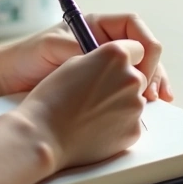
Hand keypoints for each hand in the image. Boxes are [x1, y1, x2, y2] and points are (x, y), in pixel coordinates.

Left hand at [0, 13, 172, 101]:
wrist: (10, 78)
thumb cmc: (28, 56)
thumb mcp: (53, 47)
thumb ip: (81, 49)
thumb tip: (110, 56)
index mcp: (98, 26)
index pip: (134, 28)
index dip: (144, 46)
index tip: (140, 67)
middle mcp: (107, 44)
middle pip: (145, 51)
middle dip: (154, 69)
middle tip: (152, 91)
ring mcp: (107, 66)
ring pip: (141, 71)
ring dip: (153, 84)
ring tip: (156, 100)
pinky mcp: (104, 87)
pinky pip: (129, 89)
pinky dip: (140, 97)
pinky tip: (148, 107)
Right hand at [13, 40, 147, 169]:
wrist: (44, 135)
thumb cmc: (52, 98)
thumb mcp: (74, 64)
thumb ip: (102, 60)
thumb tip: (117, 67)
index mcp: (116, 56)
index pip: (137, 48)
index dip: (124, 59)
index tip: (113, 68)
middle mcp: (131, 78)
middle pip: (138, 76)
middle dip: (123, 83)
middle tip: (97, 94)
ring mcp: (135, 106)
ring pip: (134, 100)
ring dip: (120, 104)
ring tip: (92, 113)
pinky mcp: (134, 130)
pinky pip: (131, 123)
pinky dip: (118, 125)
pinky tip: (95, 127)